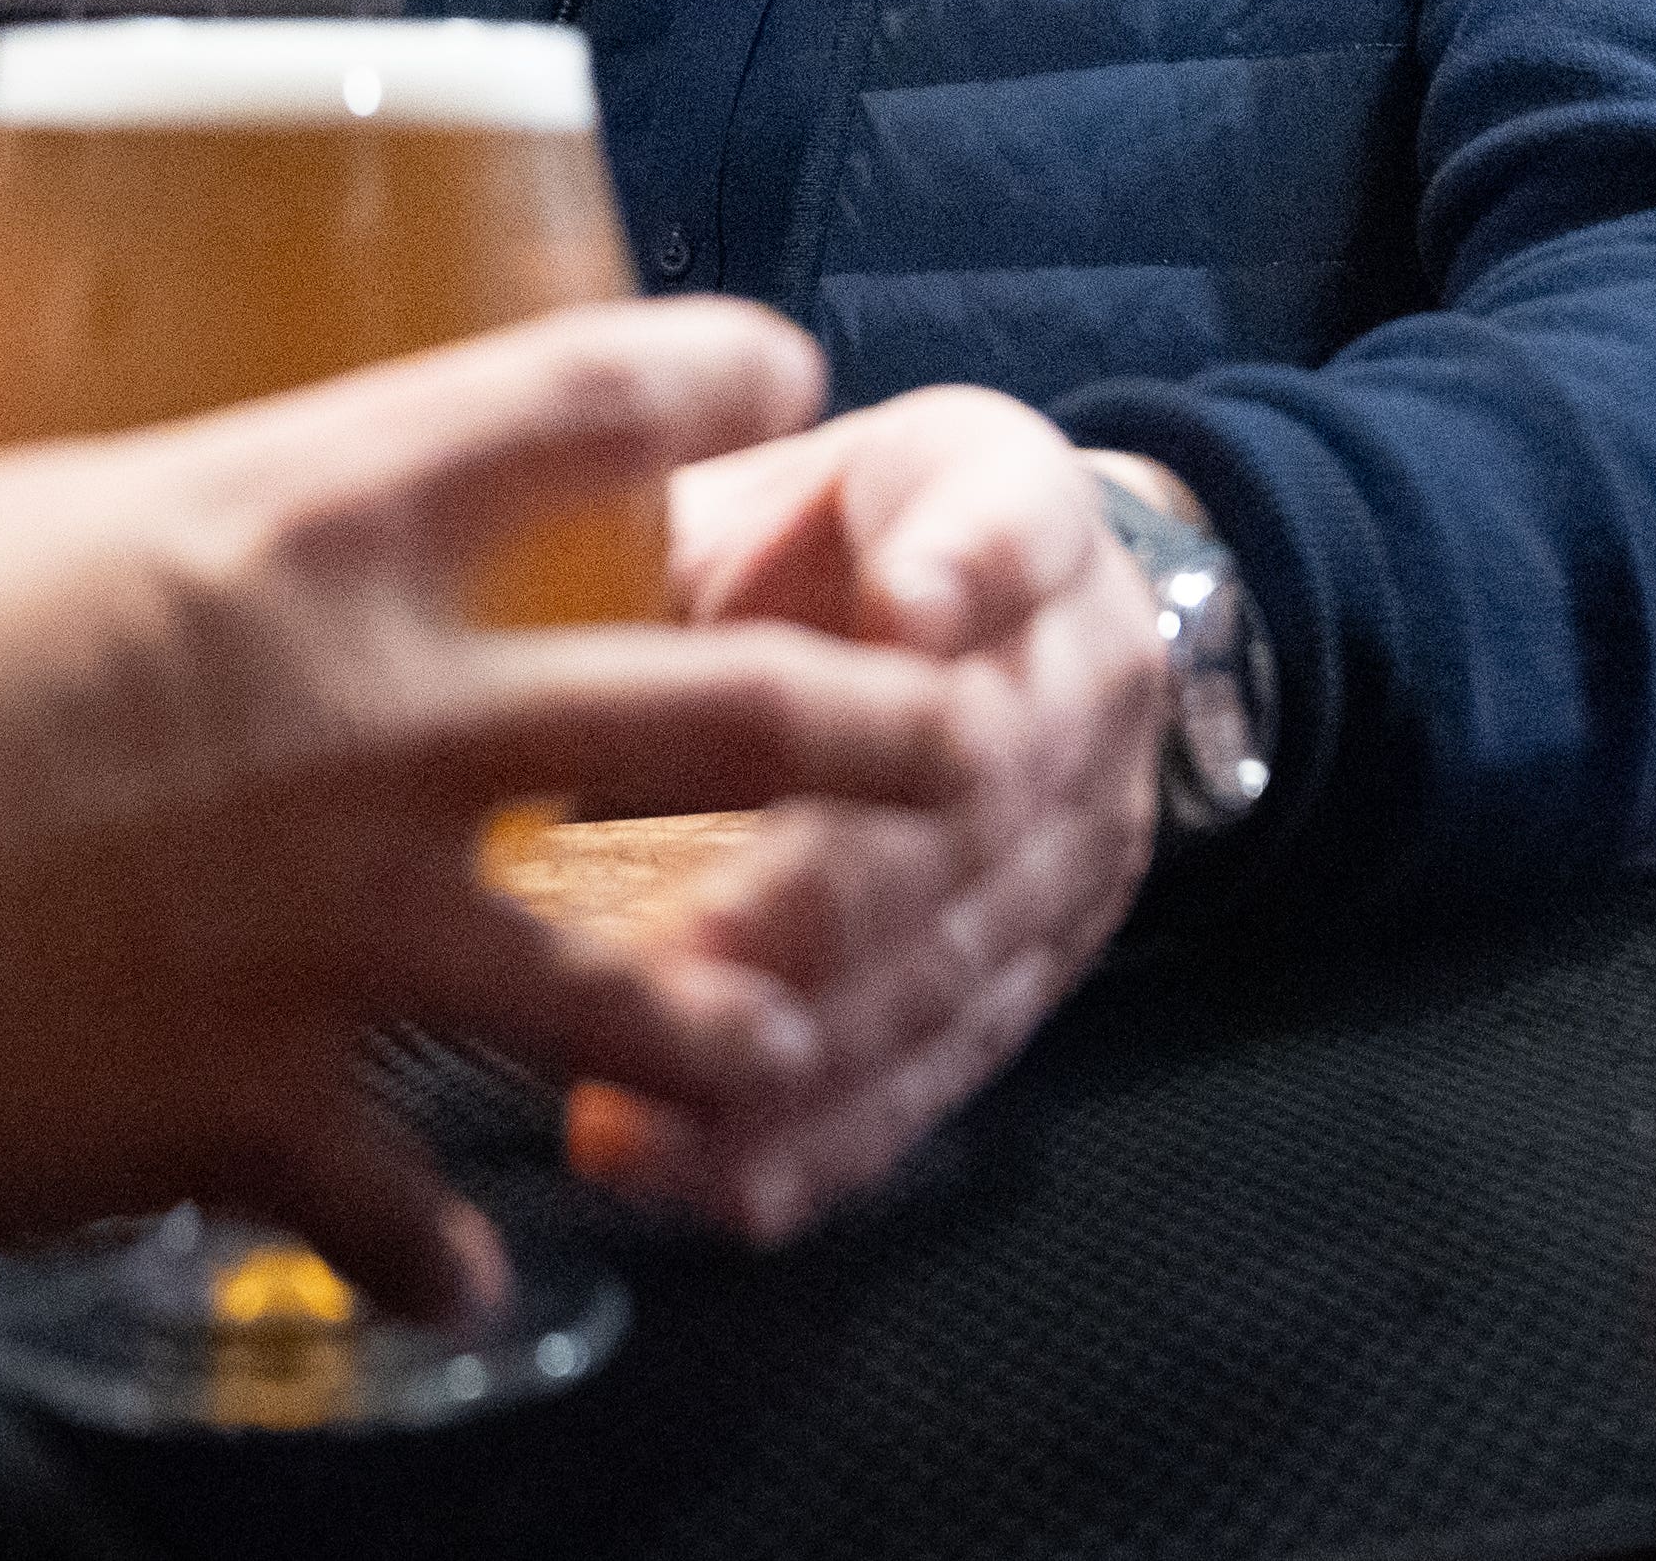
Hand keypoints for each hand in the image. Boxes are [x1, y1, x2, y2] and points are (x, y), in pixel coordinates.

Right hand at [0, 300, 991, 1318]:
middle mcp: (371, 719)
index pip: (566, 400)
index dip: (701, 372)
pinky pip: (408, 1206)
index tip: (782, 375)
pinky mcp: (269, 1108)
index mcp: (285, 524)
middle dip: (870, 728)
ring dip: (731, 1023)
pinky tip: (467, 1275)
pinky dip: (438, 1251)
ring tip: (789, 1046)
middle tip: (966, 740)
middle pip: (710, 711)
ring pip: (632, 990)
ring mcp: (344, 927)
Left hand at [577, 386, 1167, 1241]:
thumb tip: (569, 552)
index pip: (1018, 528)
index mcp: (1018, 510)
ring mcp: (1083, 833)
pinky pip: (950, 1060)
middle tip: (685, 956)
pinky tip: (722, 1190)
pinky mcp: (1046, 964)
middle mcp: (1086, 675)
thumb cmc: (819, 530)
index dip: (968, 568)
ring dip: (810, 1045)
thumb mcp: (775, 464)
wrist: (982, 602)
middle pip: (982, 789)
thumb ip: (698, 507)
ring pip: (961, 952)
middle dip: (833, 884)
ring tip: (646, 1110)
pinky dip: (833, 1135)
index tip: (902, 604)